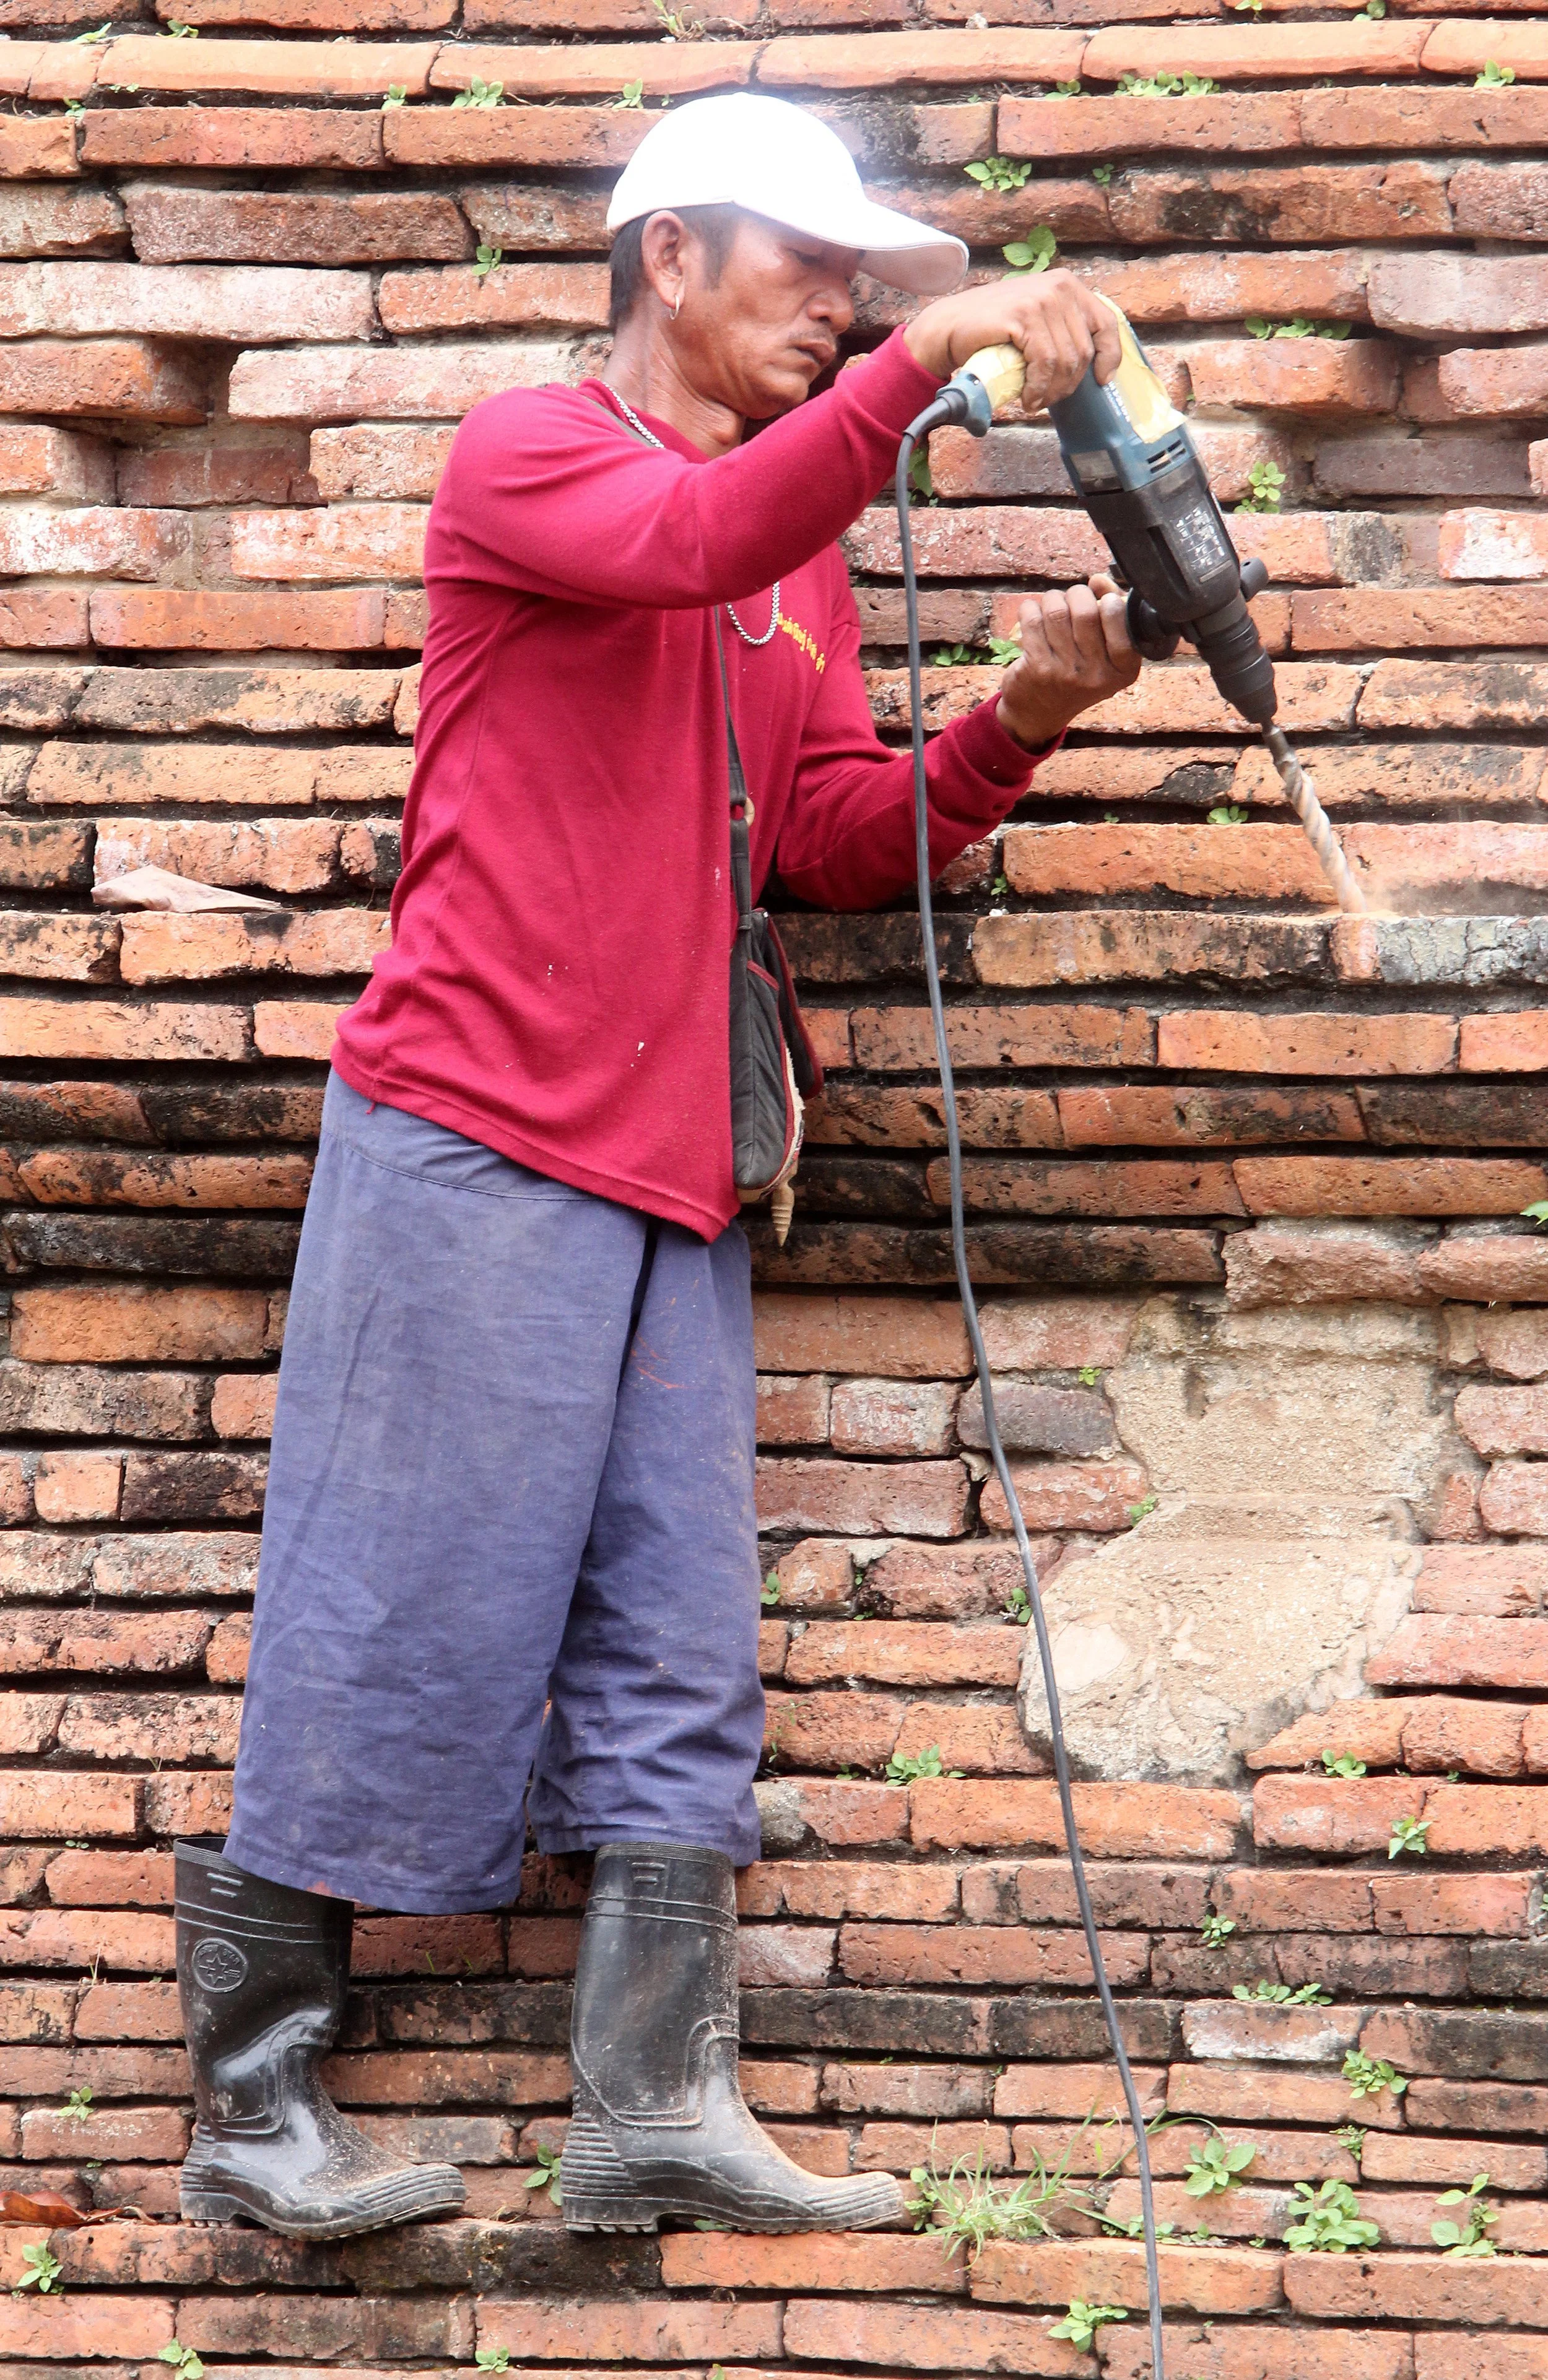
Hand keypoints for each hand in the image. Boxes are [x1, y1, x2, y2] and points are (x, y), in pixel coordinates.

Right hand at [903, 270, 1121, 410]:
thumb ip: (1061, 330)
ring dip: (1051, 391)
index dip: (1109, 356)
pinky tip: (1028, 398)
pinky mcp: (1023, 316)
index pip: (1105, 323)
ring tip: (1035, 401)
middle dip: (1068, 384)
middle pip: (1083, 350)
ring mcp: (1041, 299)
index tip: (1101, 381)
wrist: (948, 329)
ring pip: (1066, 360)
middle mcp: (1059, 287)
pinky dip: (1039, 388)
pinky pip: (1045, 363)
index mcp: (1067, 285)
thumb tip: (1090, 362)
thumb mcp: (1035, 322)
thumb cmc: (991, 332)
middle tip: (1047, 399)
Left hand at [995, 573, 1141, 751]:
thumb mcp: (1105, 655)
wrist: (1038, 713)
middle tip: (1072, 599)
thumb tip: (1099, 579)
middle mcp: (1097, 675)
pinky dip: (1030, 608)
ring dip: (1052, 599)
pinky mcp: (1038, 668)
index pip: (1123, 620)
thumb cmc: (1076, 673)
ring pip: (1057, 611)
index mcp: (1124, 670)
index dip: (1110, 598)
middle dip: (1077, 594)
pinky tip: (1033, 615)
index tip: (1102, 596)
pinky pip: (1032, 618)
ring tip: (1052, 606)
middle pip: (1086, 611)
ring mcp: (1066, 673)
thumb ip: (1112, 615)